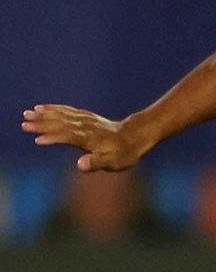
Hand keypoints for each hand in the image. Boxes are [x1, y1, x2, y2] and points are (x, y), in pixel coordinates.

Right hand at [21, 104, 147, 171]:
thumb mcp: (113, 163)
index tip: (37, 139)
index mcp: (90, 139)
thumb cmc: (123, 154)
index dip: (54, 138)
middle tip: (24, 122)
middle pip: (61, 124)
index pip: (68, 137)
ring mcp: (86, 120)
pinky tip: (43, 107)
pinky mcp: (86, 117)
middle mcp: (86, 127)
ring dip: (45, 114)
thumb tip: (80, 164)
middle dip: (42, 123)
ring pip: (63, 115)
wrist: (135, 137)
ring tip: (29, 112)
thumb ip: (96, 163)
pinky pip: (68, 110)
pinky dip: (55, 108)